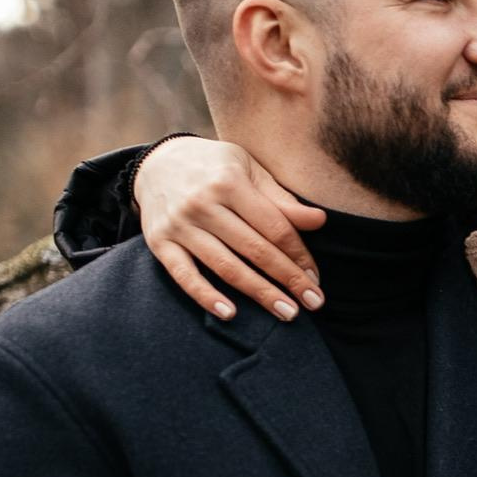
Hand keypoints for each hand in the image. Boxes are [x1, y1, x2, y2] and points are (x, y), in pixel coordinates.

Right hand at [133, 136, 325, 321]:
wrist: (156, 163)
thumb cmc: (214, 167)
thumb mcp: (248, 169)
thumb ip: (280, 198)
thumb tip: (320, 220)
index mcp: (230, 182)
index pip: (274, 227)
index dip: (299, 255)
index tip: (316, 279)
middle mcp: (203, 203)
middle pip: (254, 249)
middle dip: (288, 279)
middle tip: (314, 303)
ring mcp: (179, 225)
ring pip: (225, 266)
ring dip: (259, 293)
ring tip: (288, 313)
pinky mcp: (160, 243)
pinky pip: (184, 275)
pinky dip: (205, 296)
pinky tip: (230, 313)